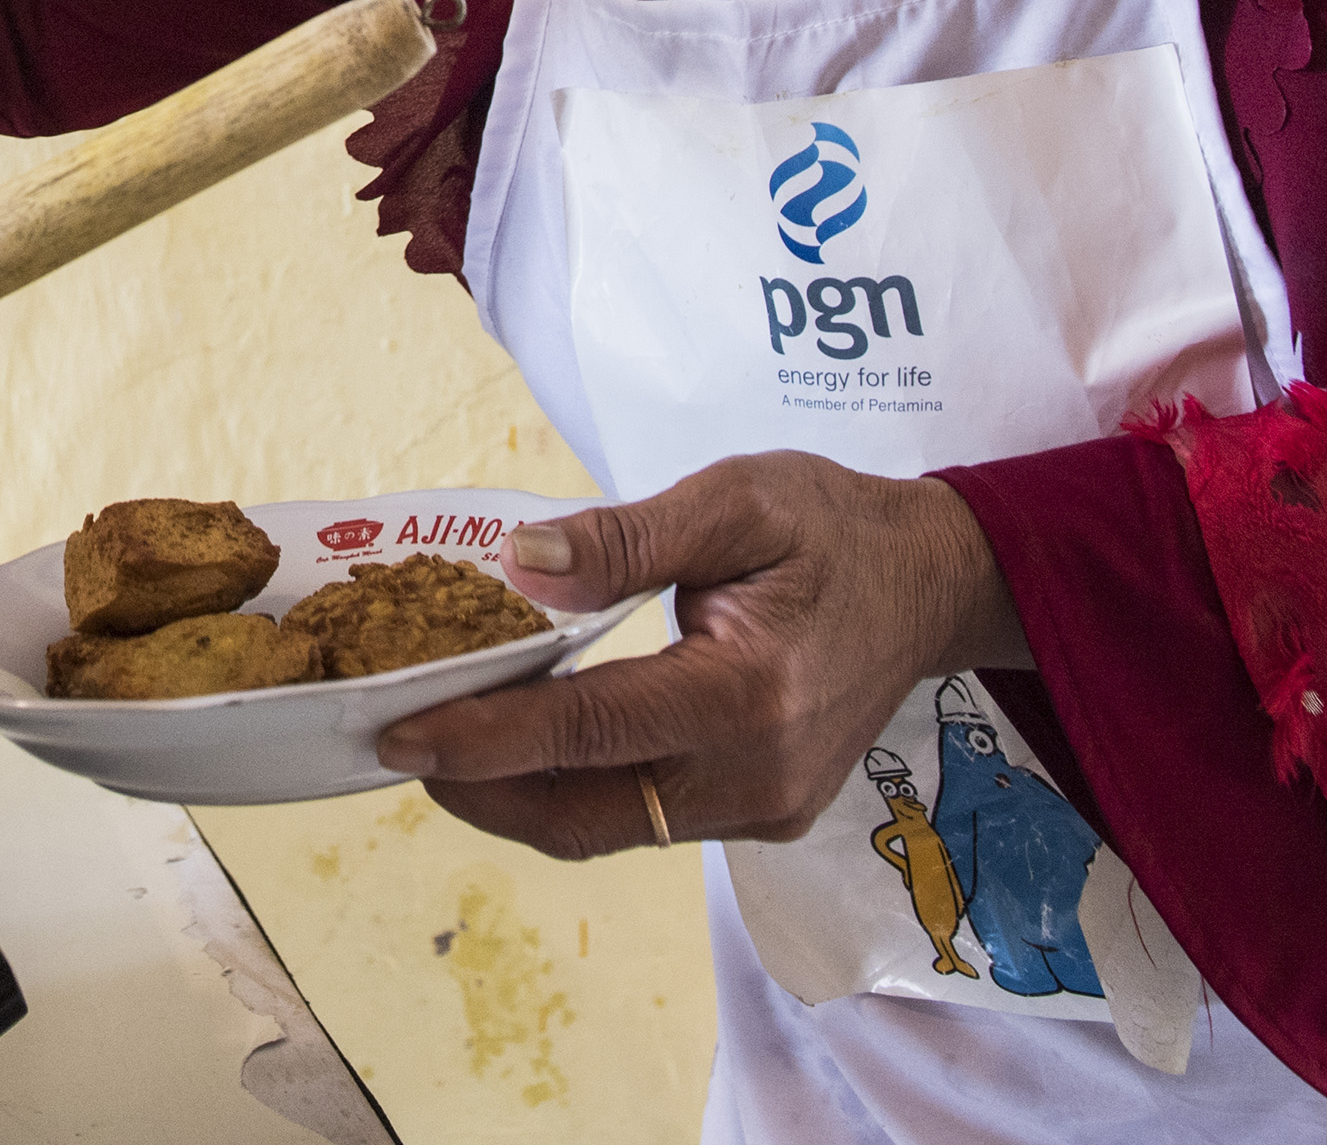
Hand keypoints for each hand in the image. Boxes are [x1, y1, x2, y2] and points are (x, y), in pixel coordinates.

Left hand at [374, 455, 1028, 857]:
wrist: (929, 583)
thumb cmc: (831, 528)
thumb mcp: (735, 499)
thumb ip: (626, 539)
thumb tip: (518, 564)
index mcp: (750, 693)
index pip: (589, 731)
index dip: (485, 738)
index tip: (398, 732)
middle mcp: (757, 776)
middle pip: (583, 810)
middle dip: (480, 787)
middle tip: (396, 742)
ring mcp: (763, 810)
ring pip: (606, 826)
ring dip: (518, 795)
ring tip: (443, 741)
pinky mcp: (761, 816)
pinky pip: (641, 817)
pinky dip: (573, 788)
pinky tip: (527, 742)